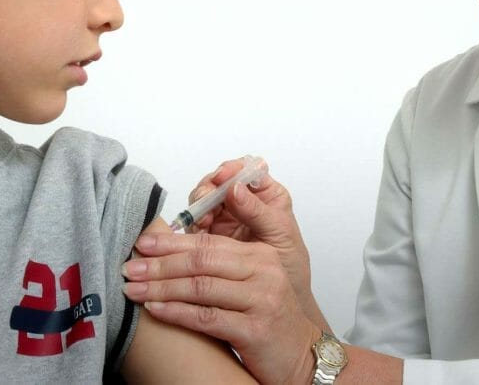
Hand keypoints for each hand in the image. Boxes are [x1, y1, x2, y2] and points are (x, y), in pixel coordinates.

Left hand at [123, 232, 320, 384]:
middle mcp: (263, 272)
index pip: (208, 241)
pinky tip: (155, 309)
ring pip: (200, 287)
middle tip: (130, 267)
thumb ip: (220, 265)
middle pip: (201, 260)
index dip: (171, 242)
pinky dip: (176, 312)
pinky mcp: (256, 329)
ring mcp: (261, 300)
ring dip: (161, 287)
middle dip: (160, 263)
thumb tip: (169, 252)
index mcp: (259, 254)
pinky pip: (206, 318)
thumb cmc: (269, 318)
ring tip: (134, 289)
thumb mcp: (250, 282)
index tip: (142, 243)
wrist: (302, 356)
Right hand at [190, 160, 322, 324]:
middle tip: (204, 200)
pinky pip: (193, 224)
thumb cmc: (289, 271)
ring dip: (197, 206)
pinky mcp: (208, 236)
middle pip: (217, 182)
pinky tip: (193, 233)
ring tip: (200, 220)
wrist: (277, 309)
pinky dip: (190, 226)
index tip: (223, 176)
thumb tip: (235, 187)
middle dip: (209, 188)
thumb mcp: (281, 238)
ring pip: (202, 200)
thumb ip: (260, 212)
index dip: (231, 170)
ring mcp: (223, 218)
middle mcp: (242, 202)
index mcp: (266, 196)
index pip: (245, 170)